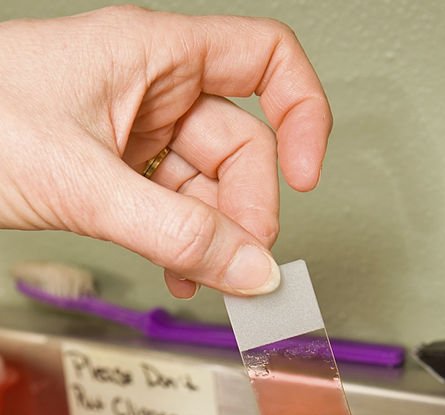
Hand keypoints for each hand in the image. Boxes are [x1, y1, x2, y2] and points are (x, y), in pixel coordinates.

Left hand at [0, 7, 331, 295]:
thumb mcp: (84, 180)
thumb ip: (176, 232)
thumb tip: (253, 268)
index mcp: (154, 55)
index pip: (266, 61)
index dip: (302, 116)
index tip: (307, 177)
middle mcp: (151, 89)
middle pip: (241, 146)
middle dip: (247, 210)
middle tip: (240, 264)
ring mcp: (133, 132)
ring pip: (207, 188)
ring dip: (213, 240)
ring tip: (201, 277)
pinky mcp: (113, 172)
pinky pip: (172, 210)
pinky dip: (183, 247)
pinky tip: (176, 273)